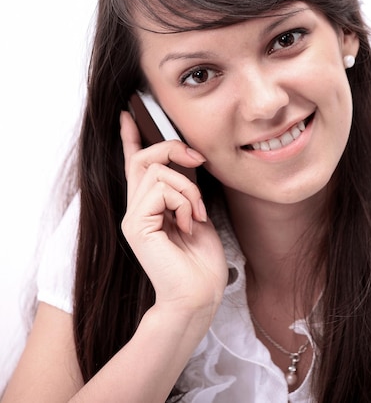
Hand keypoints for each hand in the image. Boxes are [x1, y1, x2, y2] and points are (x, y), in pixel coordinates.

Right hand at [120, 111, 227, 317]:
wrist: (198, 297)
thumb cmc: (201, 262)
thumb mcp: (196, 213)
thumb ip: (184, 189)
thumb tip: (186, 160)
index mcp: (150, 206)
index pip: (135, 164)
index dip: (132, 138)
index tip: (128, 115)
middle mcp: (136, 208)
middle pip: (143, 157)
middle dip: (171, 147)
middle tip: (197, 158)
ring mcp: (133, 216)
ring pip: (157, 169)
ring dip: (187, 188)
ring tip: (197, 215)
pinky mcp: (135, 224)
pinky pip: (161, 188)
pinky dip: (184, 201)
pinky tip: (189, 224)